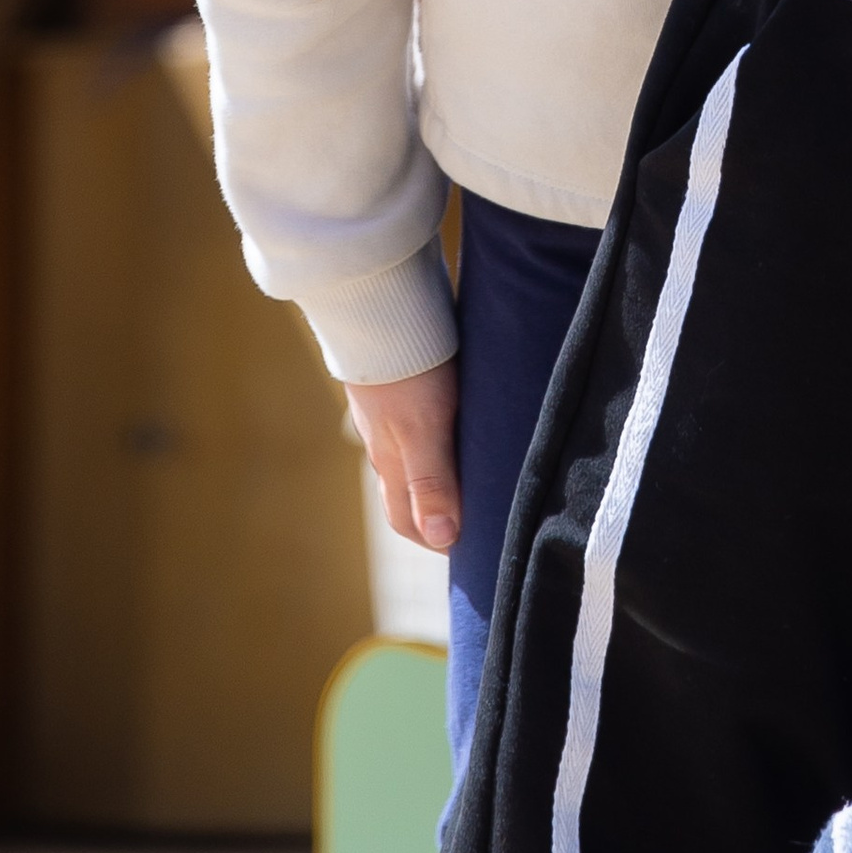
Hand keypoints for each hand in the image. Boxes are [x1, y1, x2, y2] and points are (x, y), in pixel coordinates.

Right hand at [346, 360, 460, 552]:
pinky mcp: (397, 380)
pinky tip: (458, 417)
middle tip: (476, 517)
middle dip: (436, 512)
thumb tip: (443, 539)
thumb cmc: (404, 368)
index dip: (435, 540)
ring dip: (438, 471)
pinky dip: (438, 434)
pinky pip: (416, 420)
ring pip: (412, 455)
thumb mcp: (424, 428)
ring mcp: (387, 410)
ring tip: (473, 471)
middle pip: (408, 491)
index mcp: (390, 462)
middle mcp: (385, 441)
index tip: (467, 551)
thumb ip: (432, 481)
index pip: (407, 521)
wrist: (375, 301)